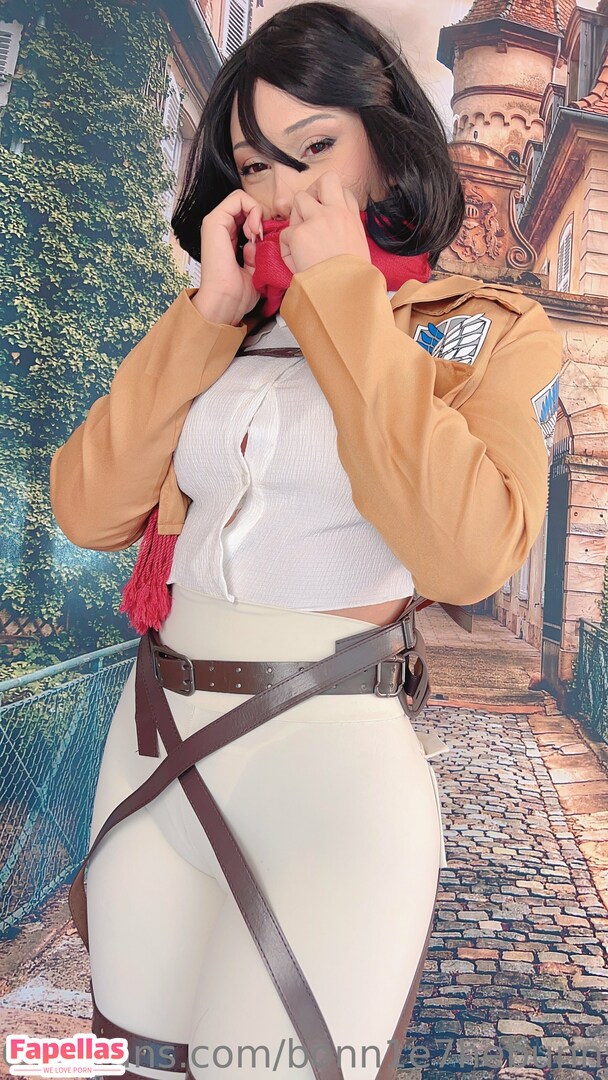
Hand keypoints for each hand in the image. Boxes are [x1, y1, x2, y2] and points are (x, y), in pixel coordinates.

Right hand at [194, 190, 265, 325]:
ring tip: (257, 235)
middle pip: (244, 204)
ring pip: (241, 198)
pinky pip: (237, 198)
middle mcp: (219, 228)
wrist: (226, 301)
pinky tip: (254, 230)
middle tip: (261, 237)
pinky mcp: (214, 221)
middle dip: (258, 216)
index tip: (263, 240)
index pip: (246, 215)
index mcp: (226, 238)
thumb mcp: (254, 267)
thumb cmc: (238, 292)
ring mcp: (215, 223)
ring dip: (256, 213)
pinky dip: (252, 210)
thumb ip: (256, 252)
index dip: (259, 221)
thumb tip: (259, 241)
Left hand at [278, 171, 370, 275]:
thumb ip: (348, 232)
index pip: (342, 191)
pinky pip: (285, 233)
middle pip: (325, 180)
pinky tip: (296, 261)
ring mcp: (316, 220)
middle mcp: (336, 212)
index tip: (329, 213)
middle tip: (309, 212)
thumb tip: (338, 234)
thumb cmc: (353, 278)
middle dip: (314, 191)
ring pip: (299, 199)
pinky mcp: (299, 234)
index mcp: (352, 217)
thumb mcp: (360, 248)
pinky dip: (286, 247)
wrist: (344, 291)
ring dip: (297, 216)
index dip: (333, 198)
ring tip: (301, 240)